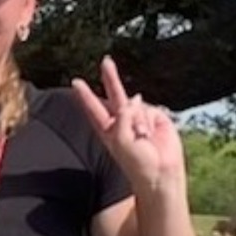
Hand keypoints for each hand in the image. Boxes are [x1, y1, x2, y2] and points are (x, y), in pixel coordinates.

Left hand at [72, 57, 184, 191]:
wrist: (160, 173)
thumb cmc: (136, 163)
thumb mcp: (120, 139)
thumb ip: (122, 116)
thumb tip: (136, 98)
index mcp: (108, 129)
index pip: (93, 108)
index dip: (85, 95)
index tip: (75, 82)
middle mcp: (122, 122)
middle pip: (115, 95)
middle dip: (111, 78)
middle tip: (106, 61)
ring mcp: (140, 119)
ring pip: (135, 105)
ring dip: (138, 121)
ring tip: (142, 138)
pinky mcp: (156, 117)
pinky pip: (149, 109)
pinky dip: (149, 120)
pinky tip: (151, 134)